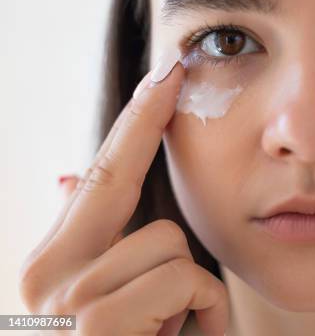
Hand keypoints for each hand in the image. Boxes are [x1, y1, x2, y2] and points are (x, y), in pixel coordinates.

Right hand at [19, 63, 228, 335]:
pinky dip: (199, 314)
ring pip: (169, 246)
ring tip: (165, 335)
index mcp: (52, 263)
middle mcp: (47, 275)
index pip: (102, 170)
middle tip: (165, 262)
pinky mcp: (97, 330)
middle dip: (166, 235)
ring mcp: (68, 304)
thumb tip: (69, 170)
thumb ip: (94, 239)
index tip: (166, 72)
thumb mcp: (103, 300)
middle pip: (132, 193)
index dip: (137, 119)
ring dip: (187, 294)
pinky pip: (182, 281)